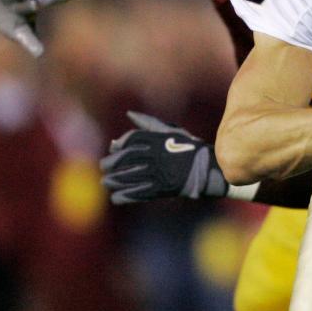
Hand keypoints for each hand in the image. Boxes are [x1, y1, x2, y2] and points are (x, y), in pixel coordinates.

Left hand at [99, 111, 227, 203]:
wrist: (206, 170)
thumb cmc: (188, 148)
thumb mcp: (171, 131)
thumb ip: (149, 123)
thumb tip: (129, 114)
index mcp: (158, 140)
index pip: (130, 140)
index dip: (119, 145)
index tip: (114, 148)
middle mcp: (155, 156)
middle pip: (123, 159)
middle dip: (109, 164)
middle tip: (104, 168)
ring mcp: (157, 173)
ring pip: (126, 177)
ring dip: (112, 181)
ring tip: (107, 182)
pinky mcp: (159, 189)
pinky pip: (135, 194)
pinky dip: (122, 196)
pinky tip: (117, 196)